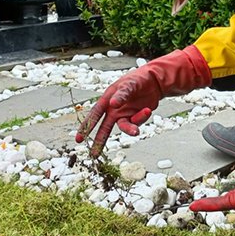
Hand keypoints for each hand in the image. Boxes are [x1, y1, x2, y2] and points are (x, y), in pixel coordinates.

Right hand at [76, 45, 210, 155]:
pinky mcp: (136, 118)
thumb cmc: (137, 79)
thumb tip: (112, 104)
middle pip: (104, 128)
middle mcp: (114, 110)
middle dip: (99, 141)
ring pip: (124, 128)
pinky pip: (137, 123)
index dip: (86, 126)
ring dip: (130, 130)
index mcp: (107, 100)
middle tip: (93, 155)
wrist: (155, 82)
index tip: (79, 139)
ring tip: (135, 132)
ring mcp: (125, 115)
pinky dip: (142, 118)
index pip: (95, 115)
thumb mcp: (129, 84)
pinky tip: (147, 109)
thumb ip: (121, 95)